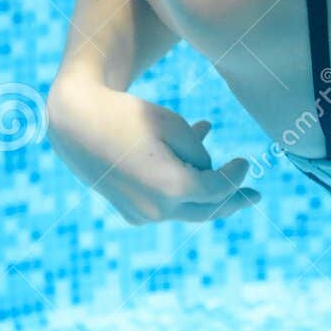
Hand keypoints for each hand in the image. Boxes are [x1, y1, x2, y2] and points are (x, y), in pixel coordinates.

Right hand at [46, 79, 257, 224]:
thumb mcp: (173, 125)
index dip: (237, 175)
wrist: (76, 123)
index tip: (247, 161)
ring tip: (221, 171)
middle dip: (233, 202)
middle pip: (206, 210)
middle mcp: (158, 210)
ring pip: (185, 208)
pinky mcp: (130, 211)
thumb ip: (199, 154)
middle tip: (254, 197)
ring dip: (203, 188)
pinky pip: (164, 203)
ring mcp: (142, 214)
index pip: (219, 189)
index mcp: (173, 189)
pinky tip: (185, 164)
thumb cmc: (128, 116)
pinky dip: (178, 187)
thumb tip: (206, 174)